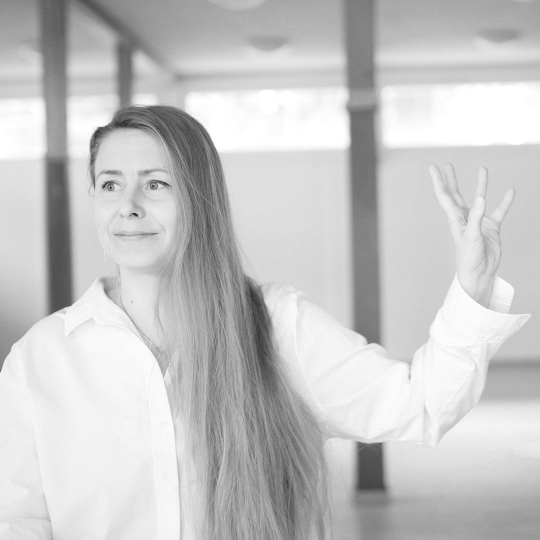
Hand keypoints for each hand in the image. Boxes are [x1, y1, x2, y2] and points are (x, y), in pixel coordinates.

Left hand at [429, 163, 514, 307]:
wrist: (480, 274)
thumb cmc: (469, 258)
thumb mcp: (471, 236)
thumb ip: (475, 217)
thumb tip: (480, 198)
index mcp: (455, 218)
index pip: (444, 195)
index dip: (439, 181)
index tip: (433, 167)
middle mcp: (465, 217)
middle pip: (456, 193)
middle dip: (451, 179)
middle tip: (447, 165)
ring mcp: (478, 221)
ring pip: (479, 198)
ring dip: (480, 185)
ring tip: (483, 169)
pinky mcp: (491, 228)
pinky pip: (499, 211)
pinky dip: (505, 202)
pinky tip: (509, 191)